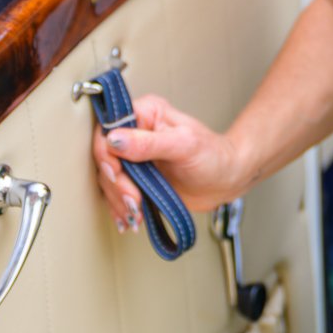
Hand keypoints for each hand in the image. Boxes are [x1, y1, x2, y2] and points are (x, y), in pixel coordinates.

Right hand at [90, 94, 245, 231]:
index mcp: (144, 114)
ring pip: (109, 178)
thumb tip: (114, 139)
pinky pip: (117, 192)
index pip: (108, 130)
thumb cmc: (214, 156)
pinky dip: (120, 207)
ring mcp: (135, 157)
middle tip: (133, 201)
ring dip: (118, 200)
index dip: (107, 156)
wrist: (226, 180)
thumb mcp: (184, 145)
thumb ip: (148, 142)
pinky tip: (128, 219)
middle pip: (106, 158)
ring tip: (135, 214)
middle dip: (116, 184)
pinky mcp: (138, 178)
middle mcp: (136, 132)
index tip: (118, 176)